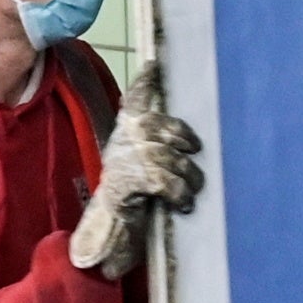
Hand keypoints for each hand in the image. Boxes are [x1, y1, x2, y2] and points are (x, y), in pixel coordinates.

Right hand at [73, 68, 204, 279]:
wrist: (108, 236)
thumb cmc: (133, 201)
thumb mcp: (145, 168)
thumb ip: (157, 147)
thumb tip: (188, 139)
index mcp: (125, 136)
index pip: (134, 102)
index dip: (144, 83)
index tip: (154, 66)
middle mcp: (120, 144)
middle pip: (155, 125)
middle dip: (181, 136)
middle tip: (195, 150)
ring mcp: (120, 164)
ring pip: (163, 156)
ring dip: (187, 174)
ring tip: (193, 189)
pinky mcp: (124, 186)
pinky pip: (161, 180)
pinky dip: (179, 192)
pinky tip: (184, 203)